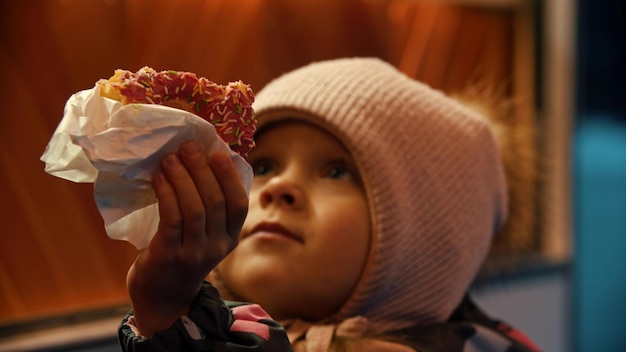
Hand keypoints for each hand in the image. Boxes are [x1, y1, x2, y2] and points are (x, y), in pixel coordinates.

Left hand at [126, 140, 247, 335]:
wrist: (162, 296)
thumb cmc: (183, 253)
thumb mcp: (206, 235)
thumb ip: (210, 207)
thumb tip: (203, 160)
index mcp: (230, 238)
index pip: (239, 204)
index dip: (229, 177)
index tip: (217, 152)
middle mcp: (216, 246)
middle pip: (215, 202)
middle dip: (201, 169)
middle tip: (187, 147)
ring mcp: (193, 253)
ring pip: (194, 209)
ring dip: (181, 178)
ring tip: (169, 158)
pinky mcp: (169, 256)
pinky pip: (171, 219)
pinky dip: (166, 194)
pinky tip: (158, 178)